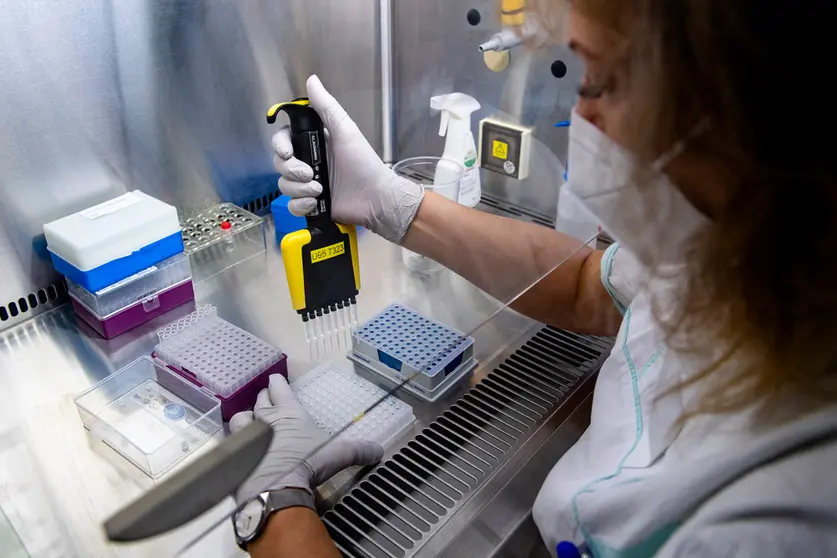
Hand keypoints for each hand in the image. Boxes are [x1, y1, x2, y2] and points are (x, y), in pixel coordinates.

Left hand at [230, 374, 383, 502]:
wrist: (275, 487)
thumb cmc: (307, 463)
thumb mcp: (339, 455)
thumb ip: (358, 451)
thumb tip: (379, 451)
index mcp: (290, 413)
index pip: (280, 389)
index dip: (277, 383)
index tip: (275, 379)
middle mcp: (266, 420)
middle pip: (259, 401)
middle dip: (262, 398)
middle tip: (265, 399)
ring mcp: (248, 438)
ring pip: (240, 418)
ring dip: (244, 418)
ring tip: (248, 421)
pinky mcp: (236, 458)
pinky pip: (231, 445)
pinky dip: (235, 445)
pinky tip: (238, 451)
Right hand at [272, 75, 423, 243]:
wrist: (377, 198)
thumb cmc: (364, 163)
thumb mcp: (346, 131)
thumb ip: (327, 107)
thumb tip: (311, 80)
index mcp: (314, 143)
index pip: (283, 140)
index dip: (279, 145)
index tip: (286, 152)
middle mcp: (309, 162)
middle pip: (280, 163)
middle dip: (291, 170)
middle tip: (310, 174)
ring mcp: (309, 184)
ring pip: (284, 185)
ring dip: (298, 189)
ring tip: (319, 190)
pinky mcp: (312, 204)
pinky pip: (292, 205)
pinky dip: (301, 205)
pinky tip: (315, 203)